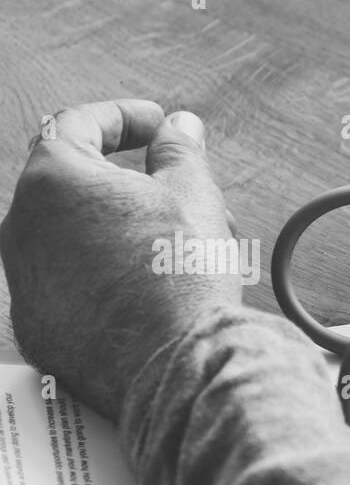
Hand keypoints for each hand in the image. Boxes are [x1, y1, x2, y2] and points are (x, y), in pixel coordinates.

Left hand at [1, 99, 239, 419]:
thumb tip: (178, 129)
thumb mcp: (194, 196)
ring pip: (69, 239)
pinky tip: (145, 290)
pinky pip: (66, 288)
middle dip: (124, 183)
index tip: (156, 126)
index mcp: (52, 179)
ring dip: (114, 232)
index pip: (78, 124)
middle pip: (71, 185)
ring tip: (172, 250)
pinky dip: (100, 279)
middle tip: (174, 193)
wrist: (175, 365)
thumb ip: (179, 150)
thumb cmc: (181, 279)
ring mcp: (23, 281)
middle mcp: (20, 226)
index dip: (124, 119)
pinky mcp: (37, 327)